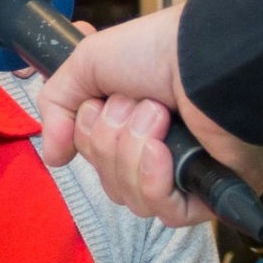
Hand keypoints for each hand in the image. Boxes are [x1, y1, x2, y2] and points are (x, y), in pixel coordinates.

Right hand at [36, 7, 262, 228]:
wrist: (207, 56)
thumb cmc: (159, 51)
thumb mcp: (87, 63)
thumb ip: (57, 104)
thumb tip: (53, 156)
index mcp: (133, 124)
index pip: (94, 158)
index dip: (87, 135)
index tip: (98, 103)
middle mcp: (159, 151)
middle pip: (108, 181)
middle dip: (110, 140)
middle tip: (134, 104)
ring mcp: (184, 174)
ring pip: (132, 198)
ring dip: (133, 152)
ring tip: (157, 117)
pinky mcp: (209, 193)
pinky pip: (165, 211)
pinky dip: (154, 180)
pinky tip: (162, 150)